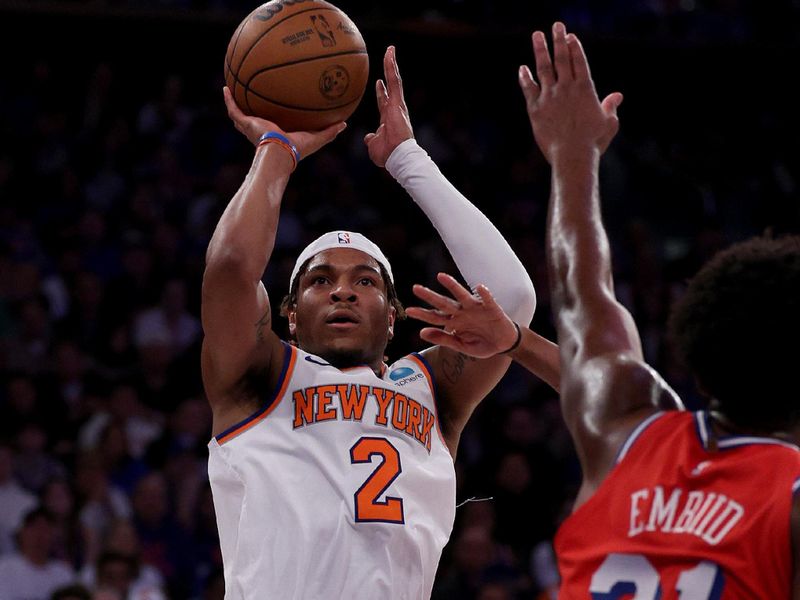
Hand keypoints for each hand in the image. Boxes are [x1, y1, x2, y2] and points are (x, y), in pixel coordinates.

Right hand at [223, 86, 345, 159]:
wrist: (280, 152)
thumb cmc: (297, 149)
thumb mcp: (316, 137)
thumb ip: (330, 131)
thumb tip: (345, 124)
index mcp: (277, 134)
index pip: (275, 125)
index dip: (275, 118)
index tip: (278, 108)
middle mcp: (262, 131)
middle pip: (255, 119)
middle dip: (253, 111)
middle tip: (254, 98)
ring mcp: (251, 127)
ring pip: (240, 115)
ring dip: (236, 103)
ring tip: (233, 89)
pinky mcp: (245, 123)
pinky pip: (233, 109)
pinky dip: (228, 99)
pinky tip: (225, 87)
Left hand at [363, 46, 413, 166]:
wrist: (397, 156)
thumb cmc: (387, 155)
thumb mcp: (374, 146)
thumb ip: (371, 139)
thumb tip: (367, 138)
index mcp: (388, 118)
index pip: (384, 102)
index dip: (381, 93)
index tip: (378, 83)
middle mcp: (394, 109)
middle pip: (391, 87)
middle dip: (389, 73)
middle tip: (388, 60)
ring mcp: (397, 104)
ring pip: (394, 79)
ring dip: (391, 64)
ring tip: (390, 50)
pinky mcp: (398, 101)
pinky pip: (394, 80)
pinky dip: (391, 66)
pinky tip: (389, 53)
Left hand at [406, 273, 518, 357]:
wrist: (504, 344)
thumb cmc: (482, 343)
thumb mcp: (461, 346)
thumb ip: (443, 339)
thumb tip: (421, 333)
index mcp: (454, 322)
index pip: (435, 317)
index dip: (422, 314)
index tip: (409, 310)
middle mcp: (462, 312)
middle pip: (443, 303)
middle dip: (430, 296)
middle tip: (415, 288)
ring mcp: (476, 309)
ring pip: (462, 296)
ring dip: (452, 286)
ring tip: (441, 277)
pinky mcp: (492, 308)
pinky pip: (487, 299)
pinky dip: (484, 294)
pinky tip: (479, 287)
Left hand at [518, 22, 622, 162]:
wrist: (572, 155)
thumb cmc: (593, 142)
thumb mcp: (609, 123)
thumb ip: (611, 107)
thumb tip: (617, 96)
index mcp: (585, 89)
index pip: (580, 62)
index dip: (575, 47)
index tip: (571, 36)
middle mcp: (567, 88)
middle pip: (562, 58)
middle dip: (559, 40)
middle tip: (556, 25)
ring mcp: (550, 96)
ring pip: (544, 68)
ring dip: (540, 50)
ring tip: (537, 35)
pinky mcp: (535, 108)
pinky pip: (529, 88)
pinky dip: (525, 77)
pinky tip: (522, 68)